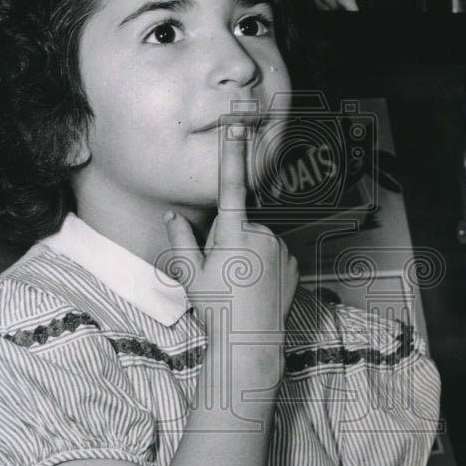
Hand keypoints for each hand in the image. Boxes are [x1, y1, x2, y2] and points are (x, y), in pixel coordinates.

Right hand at [164, 124, 297, 332]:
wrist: (251, 341)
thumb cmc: (218, 310)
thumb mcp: (190, 275)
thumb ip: (180, 240)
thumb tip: (171, 217)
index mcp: (233, 234)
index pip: (231, 184)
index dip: (232, 152)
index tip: (237, 123)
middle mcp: (261, 234)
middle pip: (237, 223)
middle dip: (227, 239)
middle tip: (222, 272)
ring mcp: (281, 248)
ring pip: (256, 239)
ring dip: (247, 253)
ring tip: (240, 283)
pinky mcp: (295, 261)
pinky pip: (274, 253)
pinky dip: (265, 264)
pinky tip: (257, 286)